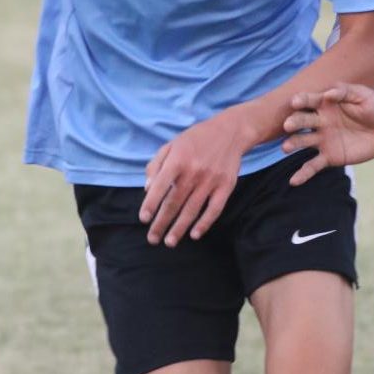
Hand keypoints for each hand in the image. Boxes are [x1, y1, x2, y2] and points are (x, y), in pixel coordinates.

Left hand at [139, 108, 248, 245]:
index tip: (143, 219)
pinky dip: (205, 224)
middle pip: (174, 203)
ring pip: (192, 210)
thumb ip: (156, 165)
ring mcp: (211, 180)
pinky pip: (214, 209)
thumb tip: (147, 189)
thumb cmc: (196, 139)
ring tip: (170, 242)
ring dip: (180, 228)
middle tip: (152, 239)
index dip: (150, 204)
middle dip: (162, 223)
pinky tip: (195, 235)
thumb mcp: (171, 145)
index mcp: (178, 160)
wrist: (230, 131)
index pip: (160, 187)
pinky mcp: (226, 186)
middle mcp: (194, 171)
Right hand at [281, 83, 373, 185]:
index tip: (295, 101)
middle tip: (288, 125)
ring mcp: (322, 140)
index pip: (310, 101)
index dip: (302, 100)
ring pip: (303, 141)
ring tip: (286, 147)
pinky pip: (313, 166)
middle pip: (303, 121)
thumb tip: (328, 94)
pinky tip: (293, 182)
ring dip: (293, 144)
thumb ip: (345, 92)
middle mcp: (319, 121)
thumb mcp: (363, 95)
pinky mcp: (329, 157)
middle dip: (294, 122)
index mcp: (325, 103)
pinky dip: (303, 174)